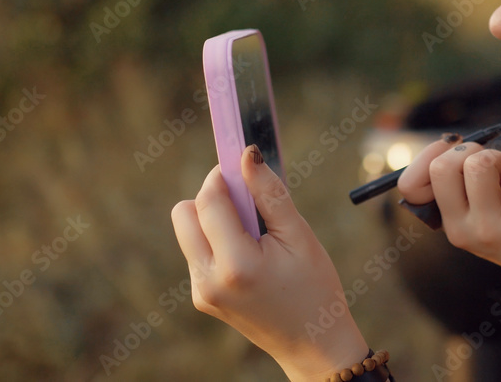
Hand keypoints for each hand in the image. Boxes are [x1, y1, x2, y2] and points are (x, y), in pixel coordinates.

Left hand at [170, 145, 367, 380]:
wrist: (313, 346)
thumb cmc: (316, 289)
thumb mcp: (300, 237)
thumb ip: (270, 194)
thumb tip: (247, 155)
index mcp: (235, 264)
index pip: (209, 200)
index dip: (222, 174)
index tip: (239, 160)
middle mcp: (208, 279)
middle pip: (184, 212)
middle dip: (212, 196)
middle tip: (248, 200)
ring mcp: (201, 292)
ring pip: (189, 231)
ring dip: (215, 220)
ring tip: (256, 235)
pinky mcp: (202, 297)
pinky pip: (198, 252)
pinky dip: (218, 241)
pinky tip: (251, 255)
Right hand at [397, 136, 500, 290]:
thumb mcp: (480, 212)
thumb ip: (463, 184)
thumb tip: (455, 141)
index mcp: (448, 223)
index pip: (410, 185)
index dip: (428, 156)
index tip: (454, 152)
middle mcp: (463, 229)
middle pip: (442, 167)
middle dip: (466, 150)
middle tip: (488, 163)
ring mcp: (491, 226)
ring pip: (479, 164)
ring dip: (496, 155)